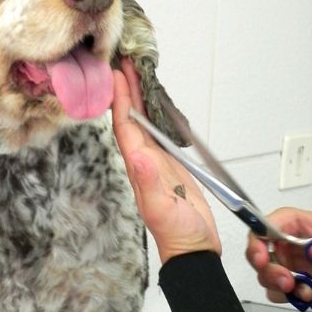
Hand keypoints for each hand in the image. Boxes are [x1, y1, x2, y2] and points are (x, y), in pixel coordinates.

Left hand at [112, 59, 220, 263]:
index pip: (126, 128)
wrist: (193, 250)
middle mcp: (145, 163)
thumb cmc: (179, 234)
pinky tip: (159, 105)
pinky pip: (161, 134)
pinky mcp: (172, 167)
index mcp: (139, 169)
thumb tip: (137, 156)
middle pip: (133, 121)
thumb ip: (150, 184)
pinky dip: (158, 115)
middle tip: (126, 61)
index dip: (122, 101)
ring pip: (146, 124)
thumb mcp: (163, 210)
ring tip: (139, 74)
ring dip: (141, 99)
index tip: (118, 74)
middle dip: (128, 91)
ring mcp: (158, 164)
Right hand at [245, 208, 311, 301]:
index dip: (256, 244)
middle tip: (288, 282)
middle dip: (269, 272)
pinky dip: (290, 297)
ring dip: (281, 287)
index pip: (261, 228)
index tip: (262, 261)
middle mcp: (280, 243)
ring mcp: (283, 264)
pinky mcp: (288, 282)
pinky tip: (309, 294)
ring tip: (307, 290)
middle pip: (257, 256)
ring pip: (264, 276)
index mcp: (289, 223)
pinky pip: (277, 293)